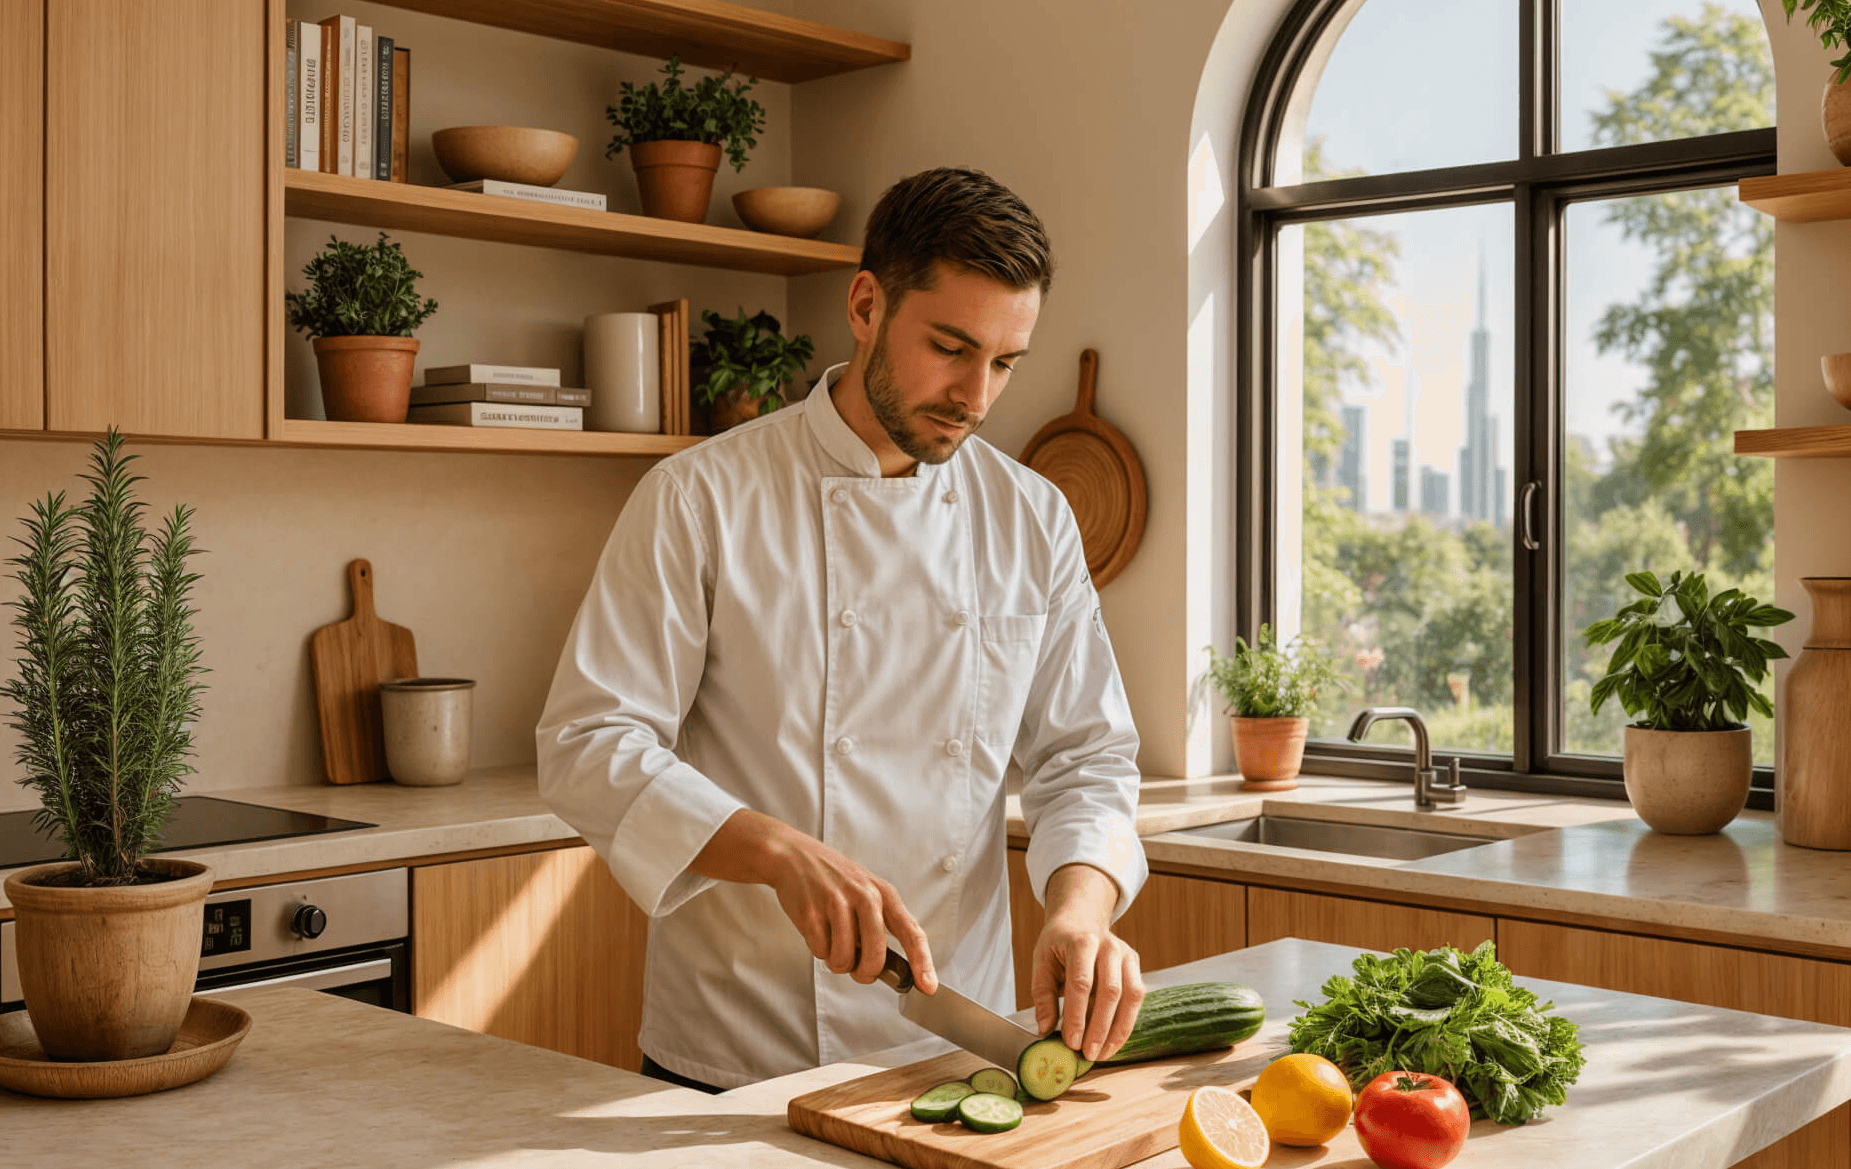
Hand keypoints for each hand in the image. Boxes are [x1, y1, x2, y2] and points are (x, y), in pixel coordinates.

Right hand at [690, 809, 937, 992]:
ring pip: (844, 959)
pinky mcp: (812, 911)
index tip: (928, 987)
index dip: (922, 962)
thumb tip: (891, 969)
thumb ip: (880, 925)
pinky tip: (818, 930)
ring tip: (833, 942)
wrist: (794, 856)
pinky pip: (820, 951)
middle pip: (875, 956)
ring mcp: (837, 903)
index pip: (911, 932)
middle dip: (865, 973)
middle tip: (858, 970)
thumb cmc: (835, 880)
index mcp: (884, 894)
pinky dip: (819, 950)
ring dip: (837, 962)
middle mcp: (865, 896)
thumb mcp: (867, 891)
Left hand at [1030, 863, 1142, 1062]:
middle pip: (1110, 991)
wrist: (1081, 919)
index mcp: (1081, 941)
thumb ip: (1043, 996)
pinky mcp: (1135, 964)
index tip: (1071, 1042)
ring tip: (1102, 1054)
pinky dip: (1126, 1023)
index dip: (1077, 1016)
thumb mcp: (1041, 962)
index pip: (1081, 983)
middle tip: (1088, 1054)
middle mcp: (1108, 946)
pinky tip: (1113, 1041)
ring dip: (1118, 1030)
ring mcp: (1126, 954)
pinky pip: (1136, 998)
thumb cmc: (1059, 943)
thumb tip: (1045, 1029)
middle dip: (1099, 1027)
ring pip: (1130, 996)